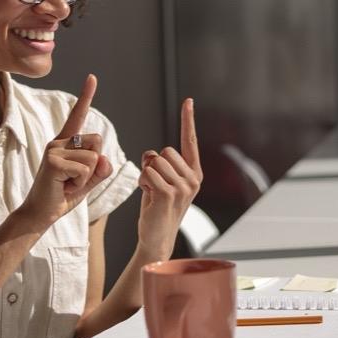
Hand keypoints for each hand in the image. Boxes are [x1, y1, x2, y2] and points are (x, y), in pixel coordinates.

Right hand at [15, 74, 113, 231]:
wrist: (40, 214)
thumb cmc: (62, 195)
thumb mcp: (87, 181)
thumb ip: (100, 170)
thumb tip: (105, 159)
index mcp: (66, 142)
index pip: (78, 115)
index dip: (85, 96)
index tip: (92, 77)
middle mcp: (58, 141)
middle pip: (98, 141)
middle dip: (94, 164)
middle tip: (74, 179)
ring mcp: (54, 149)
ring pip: (93, 158)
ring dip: (86, 178)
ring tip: (67, 184)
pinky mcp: (52, 160)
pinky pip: (85, 169)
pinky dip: (79, 184)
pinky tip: (63, 187)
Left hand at [137, 98, 202, 258]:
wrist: (157, 237)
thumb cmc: (157, 208)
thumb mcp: (163, 182)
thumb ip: (161, 164)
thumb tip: (151, 155)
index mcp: (194, 173)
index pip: (190, 141)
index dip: (188, 120)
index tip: (188, 101)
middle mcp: (193, 179)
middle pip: (164, 151)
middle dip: (153, 165)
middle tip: (155, 185)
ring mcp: (183, 187)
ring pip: (154, 162)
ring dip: (146, 175)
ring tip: (151, 193)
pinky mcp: (168, 194)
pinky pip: (148, 173)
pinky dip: (142, 182)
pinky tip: (148, 197)